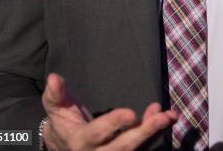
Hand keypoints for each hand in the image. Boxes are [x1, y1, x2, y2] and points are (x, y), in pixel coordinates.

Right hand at [41, 73, 176, 149]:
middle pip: (123, 148)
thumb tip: (54, 77)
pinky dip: (152, 132)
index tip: (130, 113)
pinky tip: (165, 117)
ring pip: (134, 149)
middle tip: (161, 116)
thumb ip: (55, 94)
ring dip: (153, 132)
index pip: (98, 133)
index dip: (114, 124)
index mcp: (79, 141)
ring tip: (168, 115)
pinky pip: (139, 146)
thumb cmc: (63, 121)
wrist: (64, 145)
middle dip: (143, 132)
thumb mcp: (55, 107)